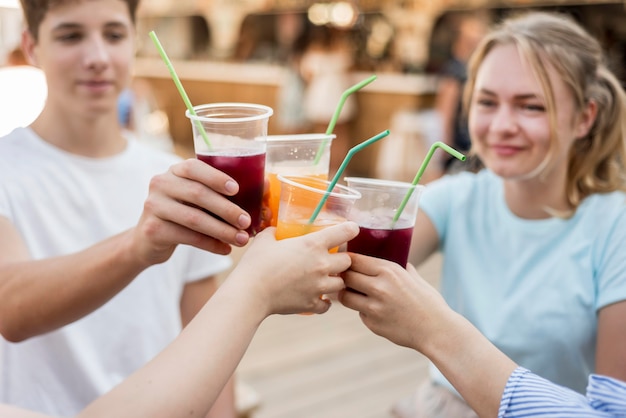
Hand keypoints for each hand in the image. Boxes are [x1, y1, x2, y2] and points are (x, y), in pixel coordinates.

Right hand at [132, 159, 252, 265]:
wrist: (148, 239)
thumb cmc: (183, 213)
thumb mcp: (195, 198)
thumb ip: (219, 192)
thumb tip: (264, 185)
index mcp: (175, 171)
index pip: (194, 167)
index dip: (216, 177)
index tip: (237, 190)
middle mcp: (161, 184)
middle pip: (198, 194)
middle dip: (227, 209)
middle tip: (246, 222)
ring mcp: (153, 206)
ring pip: (194, 218)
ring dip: (222, 230)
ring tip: (241, 239)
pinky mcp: (152, 230)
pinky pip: (188, 237)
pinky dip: (210, 244)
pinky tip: (225, 250)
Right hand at [231, 222, 359, 315]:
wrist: (250, 293)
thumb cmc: (256, 264)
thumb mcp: (265, 239)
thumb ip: (275, 232)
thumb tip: (276, 229)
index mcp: (313, 244)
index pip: (346, 231)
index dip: (351, 229)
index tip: (350, 230)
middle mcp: (322, 264)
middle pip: (348, 261)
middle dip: (342, 259)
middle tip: (331, 259)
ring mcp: (319, 286)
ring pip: (341, 283)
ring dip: (335, 280)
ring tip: (323, 279)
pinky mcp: (312, 303)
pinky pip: (327, 304)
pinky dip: (324, 301)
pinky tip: (316, 297)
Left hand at [339, 253, 450, 351]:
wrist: (437, 330)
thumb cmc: (429, 302)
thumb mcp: (415, 278)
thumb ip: (401, 267)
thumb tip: (396, 256)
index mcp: (389, 271)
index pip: (355, 259)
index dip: (347, 260)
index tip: (344, 261)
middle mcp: (379, 287)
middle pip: (346, 276)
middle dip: (343, 276)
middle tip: (345, 277)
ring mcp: (374, 307)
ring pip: (345, 295)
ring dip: (346, 293)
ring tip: (353, 293)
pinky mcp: (372, 324)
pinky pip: (358, 313)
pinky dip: (362, 311)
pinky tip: (375, 311)